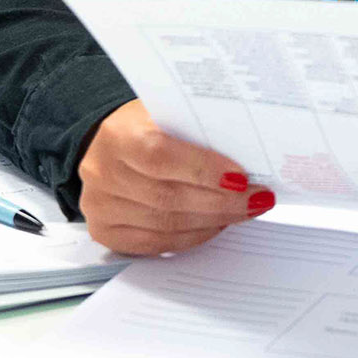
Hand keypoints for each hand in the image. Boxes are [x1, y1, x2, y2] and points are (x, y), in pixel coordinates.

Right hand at [76, 99, 273, 253]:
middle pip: (168, 198)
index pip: (162, 157)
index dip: (205, 171)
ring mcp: (101, 207)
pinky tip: (215, 224)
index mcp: (119, 135)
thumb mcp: (167, 113)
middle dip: (221, 202)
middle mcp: (104, 173)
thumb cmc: (143, 126)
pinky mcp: (105, 231)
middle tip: (257, 199)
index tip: (242, 179)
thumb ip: (197, 131)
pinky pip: (156, 244)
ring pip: (166, 226)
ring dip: (212, 221)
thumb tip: (247, 153)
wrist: (102, 144)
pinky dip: (192, 237)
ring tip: (243, 211)